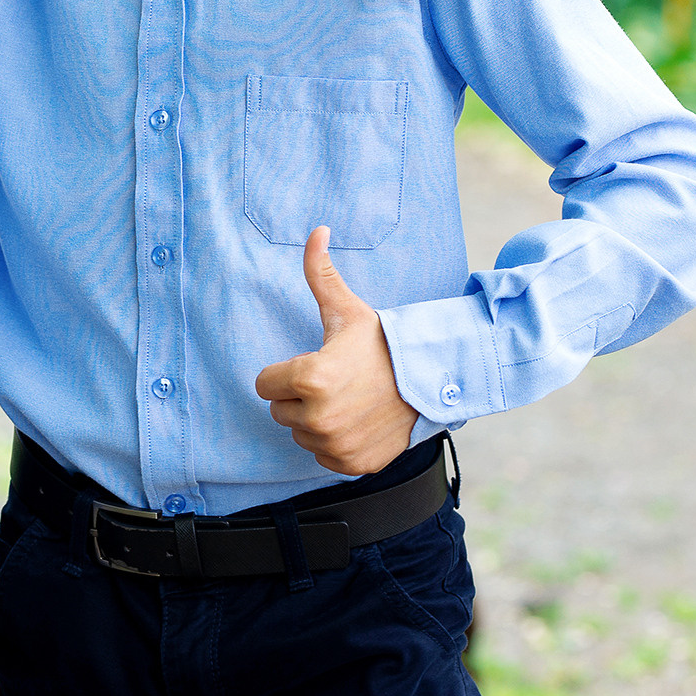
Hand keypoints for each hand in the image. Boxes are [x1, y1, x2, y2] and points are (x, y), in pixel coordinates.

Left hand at [253, 227, 419, 475]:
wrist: (430, 380)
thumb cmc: (382, 343)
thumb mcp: (347, 310)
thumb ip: (321, 273)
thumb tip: (317, 230)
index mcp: (309, 378)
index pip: (264, 384)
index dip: (286, 371)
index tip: (314, 363)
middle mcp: (319, 418)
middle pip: (280, 411)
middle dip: (300, 397)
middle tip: (334, 381)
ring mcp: (336, 446)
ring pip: (301, 434)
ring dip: (316, 421)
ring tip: (348, 400)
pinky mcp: (352, 465)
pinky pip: (323, 455)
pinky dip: (336, 443)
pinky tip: (358, 421)